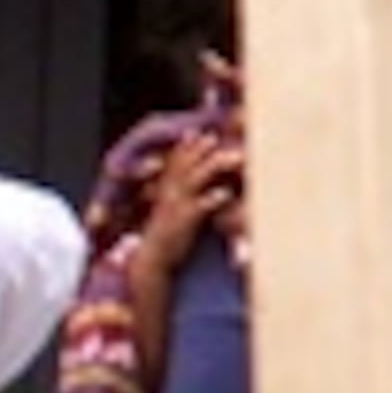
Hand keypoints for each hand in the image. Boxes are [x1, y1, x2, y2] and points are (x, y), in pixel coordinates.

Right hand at [139, 130, 241, 281]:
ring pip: (196, 180)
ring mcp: (177, 206)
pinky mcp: (185, 223)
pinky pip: (200, 207)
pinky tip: (227, 193)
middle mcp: (171, 193)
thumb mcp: (172, 209)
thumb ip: (180, 192)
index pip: (178, 161)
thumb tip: (193, 182)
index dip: (190, 146)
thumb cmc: (169, 234)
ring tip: (237, 158)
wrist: (154, 260)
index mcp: (168, 188)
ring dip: (216, 166)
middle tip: (219, 137)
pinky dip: (213, 198)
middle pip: (189, 164)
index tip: (204, 132)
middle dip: (204, 149)